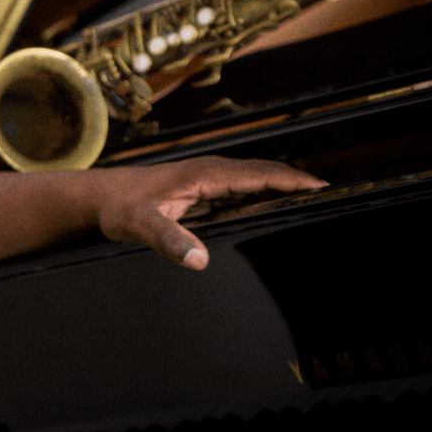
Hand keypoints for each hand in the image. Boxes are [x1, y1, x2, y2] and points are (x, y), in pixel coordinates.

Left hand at [95, 156, 327, 269]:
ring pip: (254, 179)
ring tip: (312, 203)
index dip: (292, 181)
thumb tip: (199, 259)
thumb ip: (169, 239)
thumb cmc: (119, 207)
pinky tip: (273, 210)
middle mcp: (211, 171)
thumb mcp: (140, 225)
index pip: (259, 174)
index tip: (322, 189)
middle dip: (297, 182)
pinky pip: (241, 189)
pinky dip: (263, 195)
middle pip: (264, 172)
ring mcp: (207, 179)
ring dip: (282, 187)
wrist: (99, 197)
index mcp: (205, 174)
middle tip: (331, 198)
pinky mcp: (201, 190)